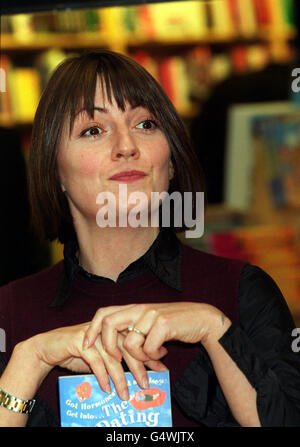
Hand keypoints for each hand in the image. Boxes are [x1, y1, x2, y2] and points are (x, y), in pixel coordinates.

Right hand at [26, 322, 166, 400]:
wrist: (49, 348)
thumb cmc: (78, 353)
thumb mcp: (101, 356)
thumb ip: (118, 360)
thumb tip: (140, 374)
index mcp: (114, 328)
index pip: (137, 340)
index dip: (149, 354)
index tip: (161, 368)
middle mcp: (106, 328)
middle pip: (128, 347)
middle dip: (139, 367)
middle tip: (147, 384)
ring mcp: (93, 334)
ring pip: (112, 356)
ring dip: (120, 378)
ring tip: (126, 394)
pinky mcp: (80, 341)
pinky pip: (95, 361)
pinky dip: (102, 376)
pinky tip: (106, 389)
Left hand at [84, 302, 230, 362]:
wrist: (202, 319)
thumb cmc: (175, 324)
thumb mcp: (150, 322)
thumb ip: (134, 328)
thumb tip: (115, 346)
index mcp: (134, 308)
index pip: (104, 313)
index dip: (92, 328)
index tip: (86, 344)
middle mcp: (140, 309)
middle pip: (109, 324)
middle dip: (107, 345)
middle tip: (116, 359)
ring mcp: (150, 315)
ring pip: (129, 342)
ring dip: (139, 356)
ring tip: (152, 356)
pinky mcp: (162, 324)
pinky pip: (148, 348)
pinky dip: (153, 355)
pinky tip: (163, 352)